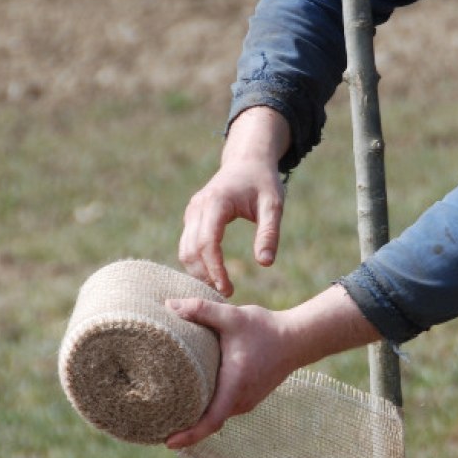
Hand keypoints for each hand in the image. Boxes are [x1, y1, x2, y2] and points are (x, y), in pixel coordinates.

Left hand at [164, 297, 298, 447]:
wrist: (297, 338)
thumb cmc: (265, 329)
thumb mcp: (233, 316)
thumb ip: (201, 310)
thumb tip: (169, 305)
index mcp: (235, 386)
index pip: (211, 421)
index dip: (190, 436)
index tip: (168, 443)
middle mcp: (241, 400)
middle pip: (210, 423)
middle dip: (185, 429)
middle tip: (156, 426)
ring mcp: (247, 401)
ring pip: (217, 416)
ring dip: (197, 418)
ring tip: (171, 413)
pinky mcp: (249, 397)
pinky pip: (224, 408)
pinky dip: (208, 408)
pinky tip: (194, 397)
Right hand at [179, 107, 288, 295]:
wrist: (247, 161)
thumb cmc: (263, 182)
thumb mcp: (273, 206)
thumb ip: (269, 233)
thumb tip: (265, 264)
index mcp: (217, 202)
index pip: (208, 243)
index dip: (216, 270)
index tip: (228, 289)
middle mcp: (198, 207)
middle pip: (191, 250)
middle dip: (205, 276)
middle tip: (226, 296)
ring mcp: (192, 212)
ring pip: (184, 249)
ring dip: (198, 273)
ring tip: (219, 290)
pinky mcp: (192, 217)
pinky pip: (187, 245)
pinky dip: (196, 263)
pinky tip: (212, 277)